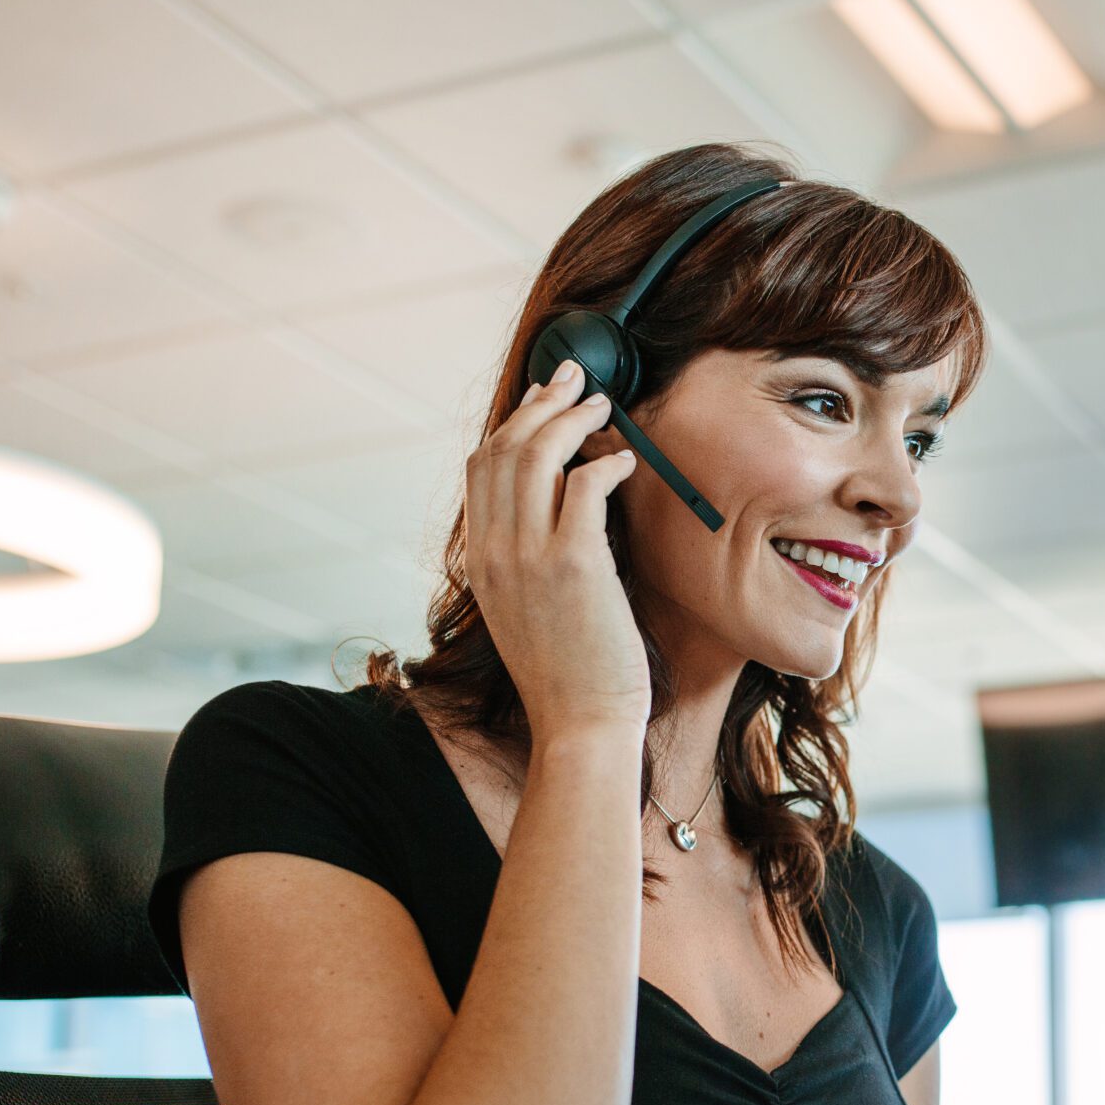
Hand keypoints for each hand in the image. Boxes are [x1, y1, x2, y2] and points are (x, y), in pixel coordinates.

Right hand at [461, 359, 649, 738]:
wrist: (580, 724)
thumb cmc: (567, 676)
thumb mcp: (526, 611)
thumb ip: (528, 560)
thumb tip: (558, 511)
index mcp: (480, 561)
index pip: (482, 468)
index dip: (512, 423)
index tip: (540, 400)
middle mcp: (495, 552)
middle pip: (506, 448)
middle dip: (541, 402)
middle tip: (574, 379)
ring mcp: (529, 556)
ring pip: (538, 455)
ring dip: (573, 419)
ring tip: (603, 407)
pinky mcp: (574, 563)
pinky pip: (584, 487)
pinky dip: (605, 463)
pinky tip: (624, 462)